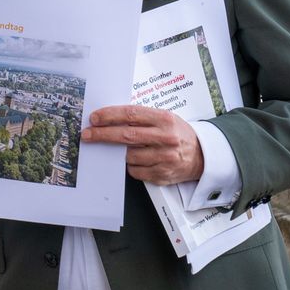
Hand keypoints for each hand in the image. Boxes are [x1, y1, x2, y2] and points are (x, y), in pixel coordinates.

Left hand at [84, 105, 203, 183]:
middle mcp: (165, 138)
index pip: (130, 115)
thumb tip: (111, 117)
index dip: (109, 116)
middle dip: (102, 135)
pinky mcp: (162, 174)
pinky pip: (135, 171)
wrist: (202, 156)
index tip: (94, 118)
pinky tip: (136, 160)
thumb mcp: (165, 118)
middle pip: (126, 135)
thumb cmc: (178, 134)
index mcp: (164, 119)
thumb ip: (142, 117)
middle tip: (87, 134)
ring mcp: (164, 158)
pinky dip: (131, 165)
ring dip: (118, 153)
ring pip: (129, 156)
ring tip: (118, 149)